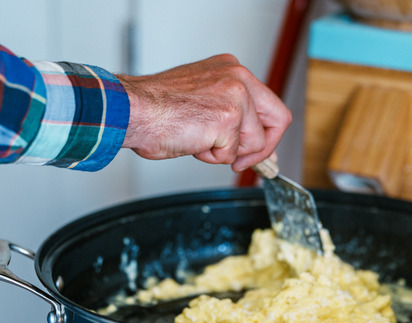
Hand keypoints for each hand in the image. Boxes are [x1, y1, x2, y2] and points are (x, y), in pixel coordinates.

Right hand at [116, 54, 291, 171]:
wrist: (133, 111)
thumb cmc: (156, 109)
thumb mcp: (202, 104)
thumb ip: (232, 117)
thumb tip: (256, 148)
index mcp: (231, 70)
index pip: (268, 104)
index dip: (265, 134)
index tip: (255, 151)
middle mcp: (238, 77)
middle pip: (278, 119)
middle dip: (261, 148)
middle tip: (241, 162)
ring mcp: (236, 95)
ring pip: (253, 142)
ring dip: (225, 152)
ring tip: (197, 139)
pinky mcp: (229, 117)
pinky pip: (232, 154)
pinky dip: (211, 157)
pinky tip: (192, 142)